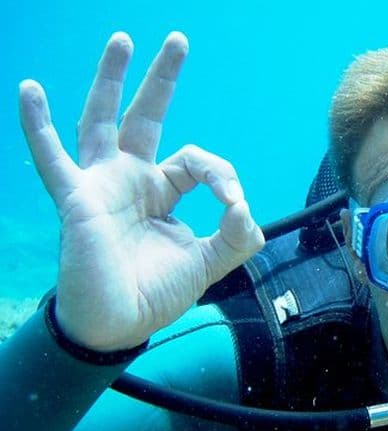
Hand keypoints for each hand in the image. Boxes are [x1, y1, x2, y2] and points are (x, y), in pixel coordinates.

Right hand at [18, 32, 264, 350]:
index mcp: (163, 193)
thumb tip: (247, 209)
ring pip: (104, 121)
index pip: (196, 162)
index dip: (221, 174)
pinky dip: (38, 126)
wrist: (118, 325)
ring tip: (123, 40)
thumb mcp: (207, 263)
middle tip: (179, 39)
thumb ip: (234, 237)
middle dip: (162, 80)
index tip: (235, 204)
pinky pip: (52, 158)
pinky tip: (30, 90)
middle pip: (147, 118)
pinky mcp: (77, 199)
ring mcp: (102, 185)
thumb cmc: (156, 293)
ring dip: (111, 81)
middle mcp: (131, 180)